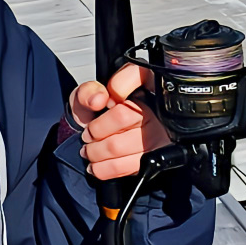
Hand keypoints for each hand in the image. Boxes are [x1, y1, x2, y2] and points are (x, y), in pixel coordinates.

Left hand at [68, 62, 170, 181]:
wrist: (97, 142)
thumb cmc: (96, 116)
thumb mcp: (86, 97)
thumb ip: (88, 92)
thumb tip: (99, 99)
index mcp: (143, 85)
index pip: (135, 76)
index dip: (115, 89)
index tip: (100, 105)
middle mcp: (156, 108)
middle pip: (124, 116)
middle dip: (96, 131)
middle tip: (87, 136)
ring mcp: (159, 134)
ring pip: (121, 145)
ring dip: (97, 152)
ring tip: (90, 151)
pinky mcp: (156, 158)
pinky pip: (127, 166)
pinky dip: (104, 168)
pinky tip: (97, 164)